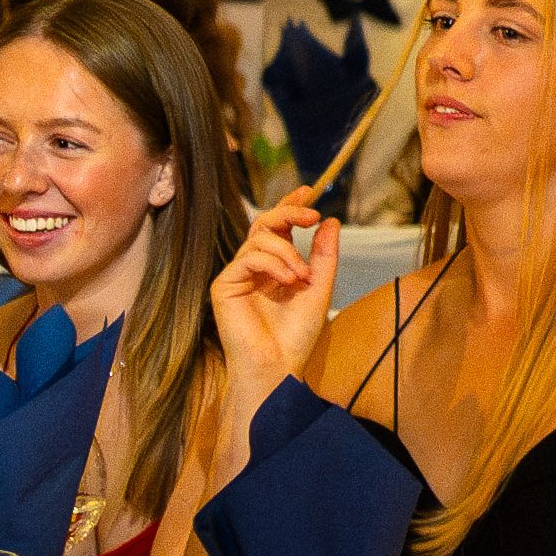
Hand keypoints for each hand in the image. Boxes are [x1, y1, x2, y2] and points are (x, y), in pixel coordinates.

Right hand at [213, 203, 341, 403]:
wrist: (279, 365)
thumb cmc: (298, 334)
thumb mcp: (319, 288)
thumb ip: (324, 256)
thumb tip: (331, 221)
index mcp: (274, 267)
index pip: (279, 228)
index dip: (290, 207)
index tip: (308, 190)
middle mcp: (254, 268)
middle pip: (264, 224)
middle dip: (289, 213)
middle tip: (312, 215)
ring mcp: (237, 276)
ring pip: (258, 239)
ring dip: (287, 251)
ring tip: (302, 276)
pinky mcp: (224, 286)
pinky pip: (248, 258)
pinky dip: (273, 263)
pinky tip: (288, 280)